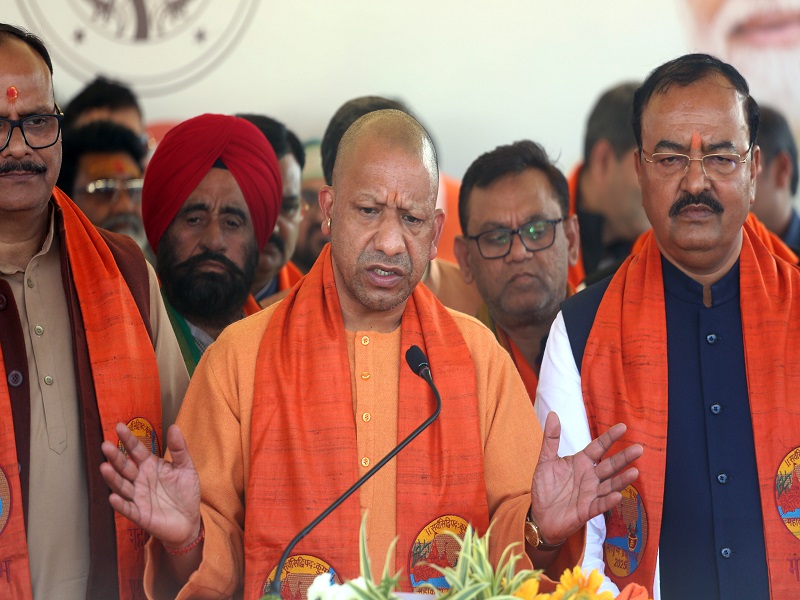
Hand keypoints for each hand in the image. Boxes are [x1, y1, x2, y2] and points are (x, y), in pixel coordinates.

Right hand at [100, 422, 201, 547]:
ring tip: (104, 467)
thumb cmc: (185, 492)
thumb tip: (174, 427)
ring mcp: (138, 497)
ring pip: (122, 486)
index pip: (136, 450)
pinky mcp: (140, 515)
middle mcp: (140, 479)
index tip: (119, 426)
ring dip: (113, 478)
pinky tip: (113, 497)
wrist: (189, 520)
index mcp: (150, 465)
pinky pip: (128, 508)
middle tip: (105, 445)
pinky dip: (120, 504)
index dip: (128, 439)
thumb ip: (179, 449)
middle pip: (125, 467)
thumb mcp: (186, 468)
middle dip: (115, 457)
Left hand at [530, 412, 641, 543]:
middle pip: (609, 465)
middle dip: (624, 457)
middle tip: (639, 448)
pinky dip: (608, 501)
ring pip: (610, 485)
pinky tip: (618, 495)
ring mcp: (590, 494)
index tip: (623, 427)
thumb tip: (552, 414)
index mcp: (581, 462)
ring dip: (622, 480)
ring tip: (635, 472)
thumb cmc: (546, 487)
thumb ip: (550, 439)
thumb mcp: (546, 461)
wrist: (540, 515)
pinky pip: (600, 505)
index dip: (610, 438)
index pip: (598, 447)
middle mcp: (590, 477)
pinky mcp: (587, 511)